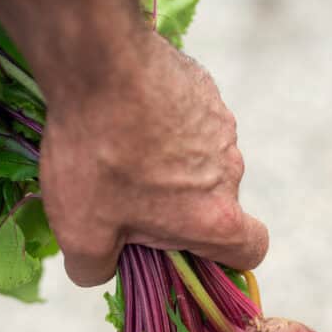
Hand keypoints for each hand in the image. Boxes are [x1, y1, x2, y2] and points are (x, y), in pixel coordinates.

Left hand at [39, 31, 267, 286]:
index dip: (227, 260)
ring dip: (170, 166)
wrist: (98, 60)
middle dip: (179, 210)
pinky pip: (191, 120)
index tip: (189, 254)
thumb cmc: (96, 156)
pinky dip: (165, 126)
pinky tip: (126, 117)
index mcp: (214, 217)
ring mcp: (222, 125)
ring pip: (202, 161)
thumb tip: (96, 271)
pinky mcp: (205, 88)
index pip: (251, 250)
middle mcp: (232, 171)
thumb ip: (94, 268)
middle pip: (216, 205)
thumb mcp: (80, 232)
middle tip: (124, 199)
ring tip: (119, 151)